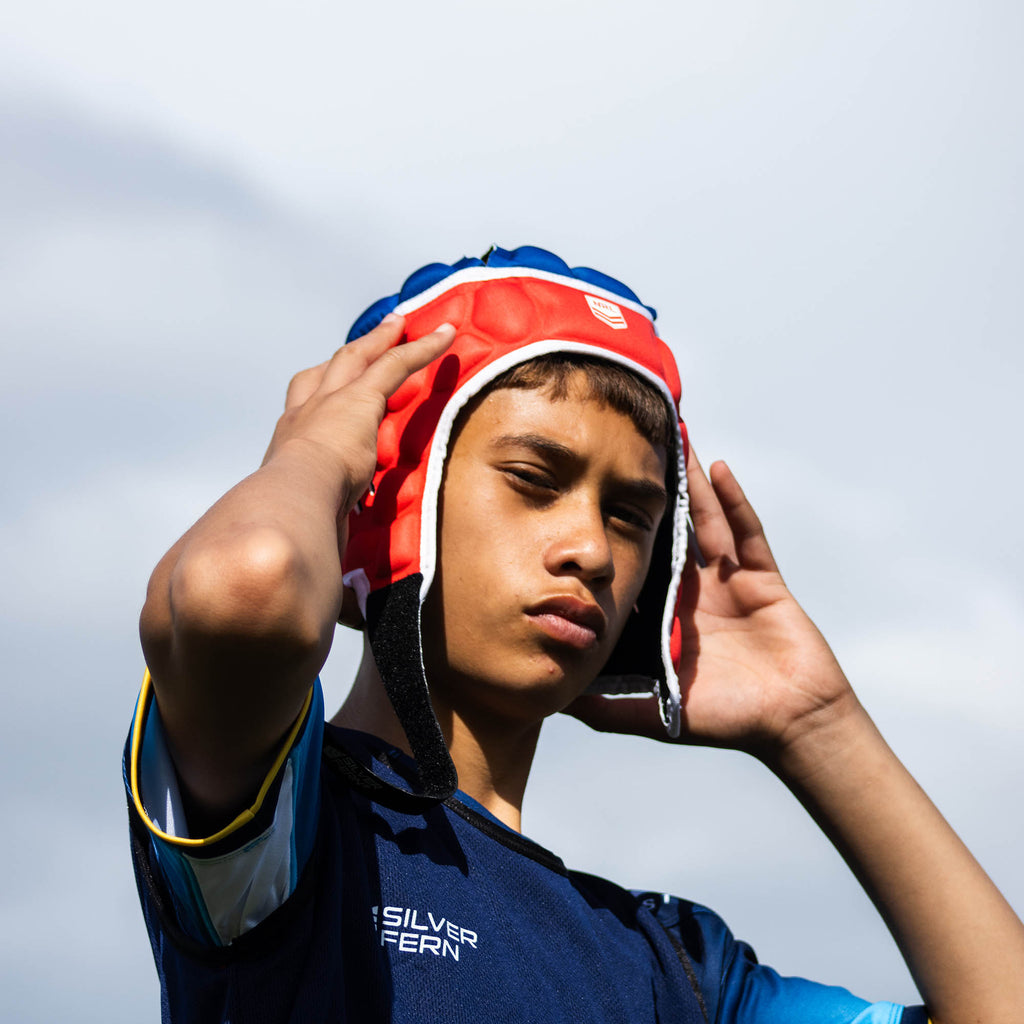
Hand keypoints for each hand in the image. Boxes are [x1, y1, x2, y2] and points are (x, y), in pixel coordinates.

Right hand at [263, 313, 456, 521]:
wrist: (285, 506)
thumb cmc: (287, 525)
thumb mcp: (301, 523)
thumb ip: (316, 535)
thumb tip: (329, 587)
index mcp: (287, 443)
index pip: (302, 409)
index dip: (318, 393)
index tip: (328, 389)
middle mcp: (303, 415)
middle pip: (327, 371)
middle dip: (350, 353)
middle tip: (369, 338)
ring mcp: (329, 403)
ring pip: (359, 358)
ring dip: (382, 339)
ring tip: (402, 323)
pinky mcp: (359, 399)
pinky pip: (396, 364)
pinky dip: (422, 348)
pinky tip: (446, 336)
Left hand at [566, 450, 858, 764]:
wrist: (790, 725)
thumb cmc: (725, 720)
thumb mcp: (650, 713)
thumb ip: (604, 707)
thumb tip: (553, 700)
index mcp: (664, 616)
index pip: (634, 565)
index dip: (612, 535)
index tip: (585, 501)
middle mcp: (692, 591)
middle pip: (666, 532)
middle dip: (649, 496)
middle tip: (625, 453)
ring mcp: (729, 580)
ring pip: (703, 520)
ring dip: (689, 483)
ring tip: (670, 441)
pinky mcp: (763, 577)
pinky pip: (746, 532)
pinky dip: (734, 501)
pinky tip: (718, 469)